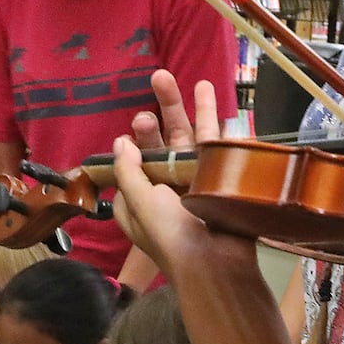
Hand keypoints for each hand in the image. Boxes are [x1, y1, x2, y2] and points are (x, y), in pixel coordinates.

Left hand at [113, 75, 254, 281]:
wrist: (217, 263)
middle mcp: (168, 191)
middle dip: (157, 119)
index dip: (131, 148)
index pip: (131, 169)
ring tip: (184, 80)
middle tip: (156, 88)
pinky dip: (215, 121)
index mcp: (141, 202)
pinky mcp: (222, 180)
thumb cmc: (171, 236)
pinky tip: (209, 94)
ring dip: (188, 109)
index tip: (129, 134)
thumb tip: (121, 141)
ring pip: (190, 140)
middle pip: (161, 146)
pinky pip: (217, 147)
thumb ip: (128, 171)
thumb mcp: (139, 203)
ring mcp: (197, 184)